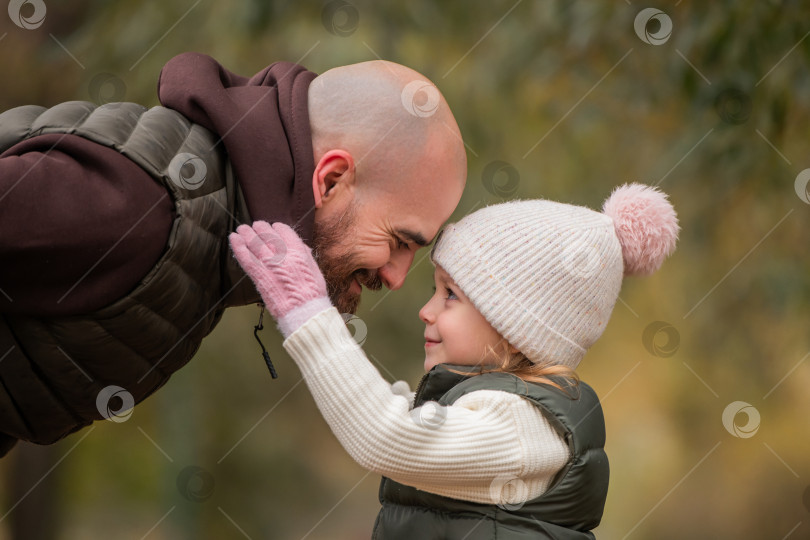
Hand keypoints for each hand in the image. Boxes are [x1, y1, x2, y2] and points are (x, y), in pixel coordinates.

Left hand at [229, 221, 331, 336]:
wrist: (304, 311)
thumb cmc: (312, 294)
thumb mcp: (315, 269)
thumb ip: (305, 255)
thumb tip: (299, 247)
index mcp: (298, 252)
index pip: (285, 231)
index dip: (278, 228)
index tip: (274, 227)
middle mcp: (283, 254)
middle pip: (268, 235)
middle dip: (260, 228)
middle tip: (255, 225)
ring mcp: (269, 264)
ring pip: (254, 243)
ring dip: (246, 234)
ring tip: (242, 229)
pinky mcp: (259, 276)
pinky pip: (245, 257)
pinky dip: (238, 246)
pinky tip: (233, 238)